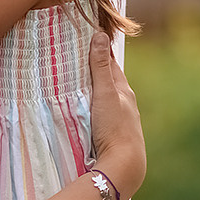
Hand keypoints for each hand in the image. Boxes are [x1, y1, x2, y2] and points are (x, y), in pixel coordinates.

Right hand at [87, 33, 145, 199]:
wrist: (123, 165)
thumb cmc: (114, 127)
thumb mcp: (105, 93)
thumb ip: (100, 67)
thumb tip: (101, 34)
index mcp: (124, 91)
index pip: (110, 64)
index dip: (99, 51)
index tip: (86, 38)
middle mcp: (125, 104)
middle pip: (107, 82)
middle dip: (93, 71)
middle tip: (74, 59)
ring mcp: (120, 121)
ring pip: (104, 100)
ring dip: (92, 92)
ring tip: (74, 85)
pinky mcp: (112, 135)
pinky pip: (101, 115)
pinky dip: (92, 109)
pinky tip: (84, 112)